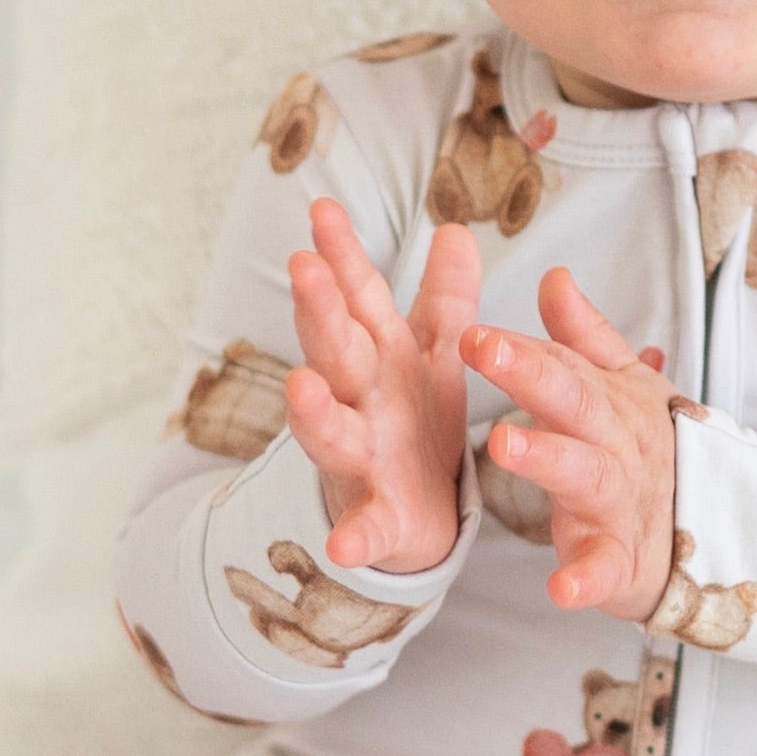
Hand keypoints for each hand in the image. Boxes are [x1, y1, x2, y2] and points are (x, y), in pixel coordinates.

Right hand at [284, 197, 479, 575]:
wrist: (419, 515)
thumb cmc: (415, 422)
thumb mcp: (434, 355)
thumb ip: (445, 298)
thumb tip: (456, 228)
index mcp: (379, 355)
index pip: (356, 295)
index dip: (341, 253)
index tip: (323, 210)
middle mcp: (359, 399)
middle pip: (335, 349)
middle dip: (319, 311)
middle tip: (303, 269)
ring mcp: (361, 456)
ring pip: (330, 429)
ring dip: (312, 411)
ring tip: (300, 386)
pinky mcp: (378, 515)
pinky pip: (364, 526)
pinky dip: (354, 535)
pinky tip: (341, 545)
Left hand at [460, 269, 678, 620]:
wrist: (714, 533)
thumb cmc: (650, 453)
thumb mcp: (623, 390)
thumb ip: (584, 339)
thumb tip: (553, 276)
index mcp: (606, 403)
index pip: (561, 364)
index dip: (520, 345)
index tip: (472, 329)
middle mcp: (613, 444)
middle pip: (573, 402)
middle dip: (530, 374)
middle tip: (483, 348)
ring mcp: (619, 502)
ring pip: (583, 475)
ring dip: (547, 457)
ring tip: (504, 444)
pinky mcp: (622, 561)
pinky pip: (604, 570)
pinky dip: (586, 580)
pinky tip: (561, 590)